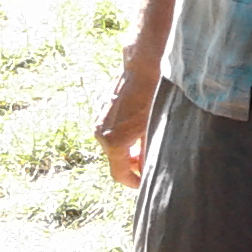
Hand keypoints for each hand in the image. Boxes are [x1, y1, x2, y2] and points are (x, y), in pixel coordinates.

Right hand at [94, 46, 158, 187]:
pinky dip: (122, 134)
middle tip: (148, 159)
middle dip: (132, 163)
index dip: (132, 182)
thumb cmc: (151, 98)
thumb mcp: (152, 129)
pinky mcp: (100, 110)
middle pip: (115, 159)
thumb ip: (148, 153)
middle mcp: (100, 134)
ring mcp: (98, 121)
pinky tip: (137, 125)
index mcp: (113, 143)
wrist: (141, 68)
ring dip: (127, 148)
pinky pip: (110, 130)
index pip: (119, 174)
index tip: (142, 183)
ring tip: (144, 141)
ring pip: (113, 145)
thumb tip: (148, 170)